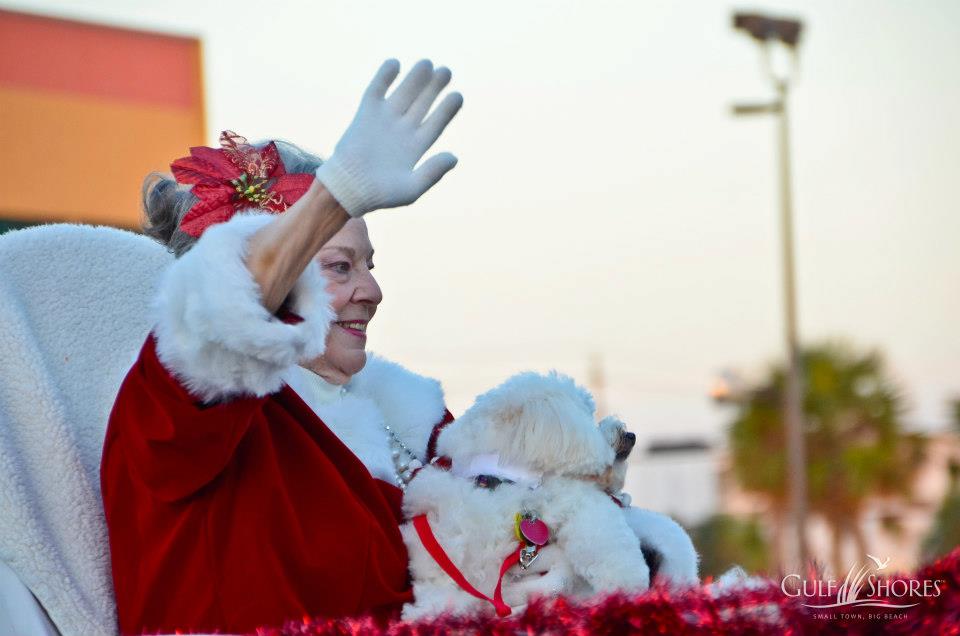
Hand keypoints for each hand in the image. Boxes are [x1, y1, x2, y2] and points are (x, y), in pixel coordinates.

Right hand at [315, 59, 462, 216]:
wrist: (346, 189)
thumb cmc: (379, 194)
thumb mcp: (411, 189)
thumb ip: (433, 173)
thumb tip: (454, 157)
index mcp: (415, 147)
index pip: (436, 123)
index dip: (447, 110)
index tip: (458, 96)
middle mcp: (402, 131)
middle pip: (422, 104)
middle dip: (434, 88)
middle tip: (446, 72)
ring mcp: (384, 121)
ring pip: (403, 94)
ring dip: (415, 79)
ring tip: (427, 63)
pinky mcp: (365, 114)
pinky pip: (376, 91)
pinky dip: (384, 77)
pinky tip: (395, 63)